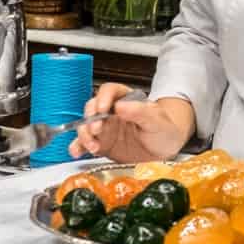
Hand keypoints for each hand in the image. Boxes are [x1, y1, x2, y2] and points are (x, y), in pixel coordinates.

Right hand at [68, 83, 193, 163]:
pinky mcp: (102, 144)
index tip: (103, 109)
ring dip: (84, 134)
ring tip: (92, 146)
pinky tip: (77, 152)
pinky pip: (85, 144)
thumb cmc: (164, 130)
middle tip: (96, 130)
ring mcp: (105, 128)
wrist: (166, 150)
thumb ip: (141, 112)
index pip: (110, 91)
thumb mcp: (158, 121)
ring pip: (86, 126)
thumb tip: (121, 105)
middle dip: (90, 118)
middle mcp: (112, 112)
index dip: (103, 98)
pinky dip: (78, 147)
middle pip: (93, 108)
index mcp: (126, 100)